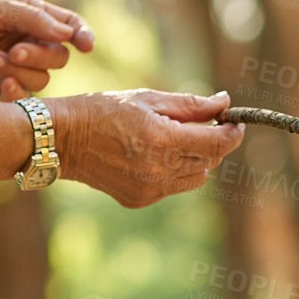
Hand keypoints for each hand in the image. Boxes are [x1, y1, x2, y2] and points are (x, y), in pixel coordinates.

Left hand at [0, 0, 92, 99]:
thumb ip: (33, 19)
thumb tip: (67, 34)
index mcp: (30, 16)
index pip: (68, 26)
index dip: (82, 35)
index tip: (87, 46)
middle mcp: (26, 41)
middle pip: (57, 57)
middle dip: (41, 56)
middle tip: (16, 51)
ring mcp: (13, 66)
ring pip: (41, 79)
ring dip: (22, 72)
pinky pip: (21, 98)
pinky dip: (16, 93)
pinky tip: (2, 82)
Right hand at [50, 89, 244, 207]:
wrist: (63, 139)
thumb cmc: (103, 110)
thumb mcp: (147, 99)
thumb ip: (190, 104)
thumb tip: (224, 102)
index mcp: (162, 141)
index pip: (217, 144)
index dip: (233, 132)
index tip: (235, 120)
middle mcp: (158, 170)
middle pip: (209, 161)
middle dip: (214, 142)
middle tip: (204, 123)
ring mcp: (149, 189)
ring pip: (196, 177)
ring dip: (196, 158)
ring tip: (174, 138)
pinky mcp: (139, 199)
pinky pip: (173, 186)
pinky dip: (174, 171)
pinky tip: (153, 155)